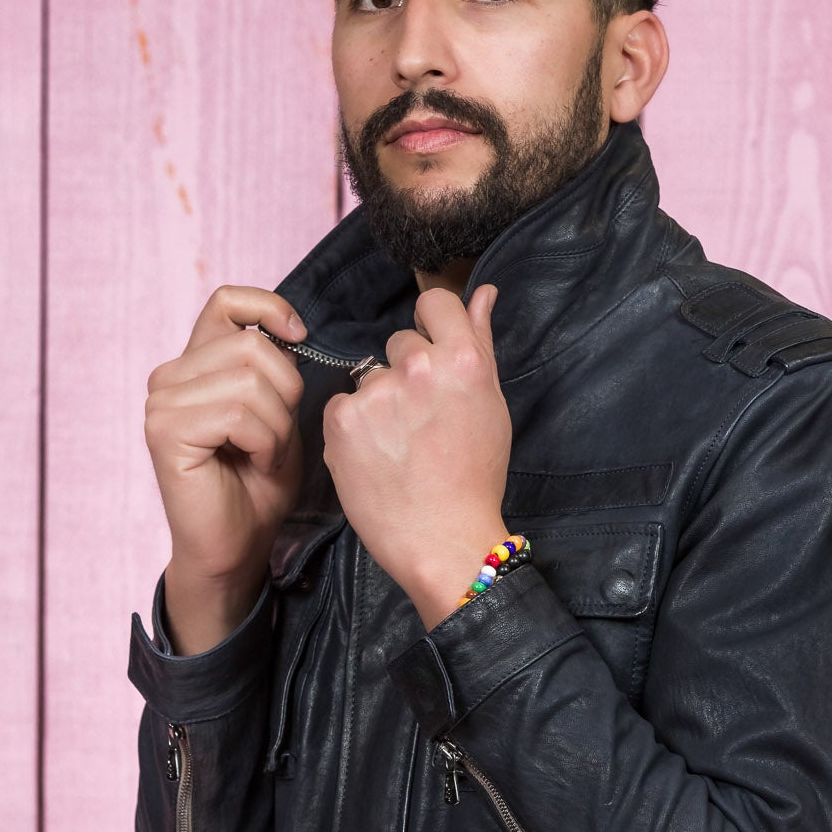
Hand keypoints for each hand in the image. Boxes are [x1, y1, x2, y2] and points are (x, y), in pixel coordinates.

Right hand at [145, 284, 307, 652]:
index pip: (227, 302)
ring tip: (265, 456)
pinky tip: (254, 465)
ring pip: (249, 379)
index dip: (269, 308)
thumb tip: (291, 329)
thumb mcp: (277, 414)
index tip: (299, 337)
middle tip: (278, 437)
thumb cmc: (257, 486)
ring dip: (277, 426)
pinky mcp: (165, 432)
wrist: (235, 548)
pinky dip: (265, 443)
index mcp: (194, 365)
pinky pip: (239, 414)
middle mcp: (168, 377)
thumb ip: (275, 370)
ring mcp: (161, 403)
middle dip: (286, 392)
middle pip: (251, 345)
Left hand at [321, 283, 511, 629]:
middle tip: (420, 422)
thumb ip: (481, 342)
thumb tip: (485, 292)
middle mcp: (419, 368)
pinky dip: (351, 428)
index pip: (435, 303)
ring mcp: (377, 393)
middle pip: (398, 343)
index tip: (434, 357)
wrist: (442, 538)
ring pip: (368, 377)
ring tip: (396, 447)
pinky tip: (373, 457)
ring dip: (377, 403)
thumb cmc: (474, 476)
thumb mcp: (490, 406)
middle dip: (406, 372)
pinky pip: (341, 406)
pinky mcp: (342, 419)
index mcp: (463, 359)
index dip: (432, 328)